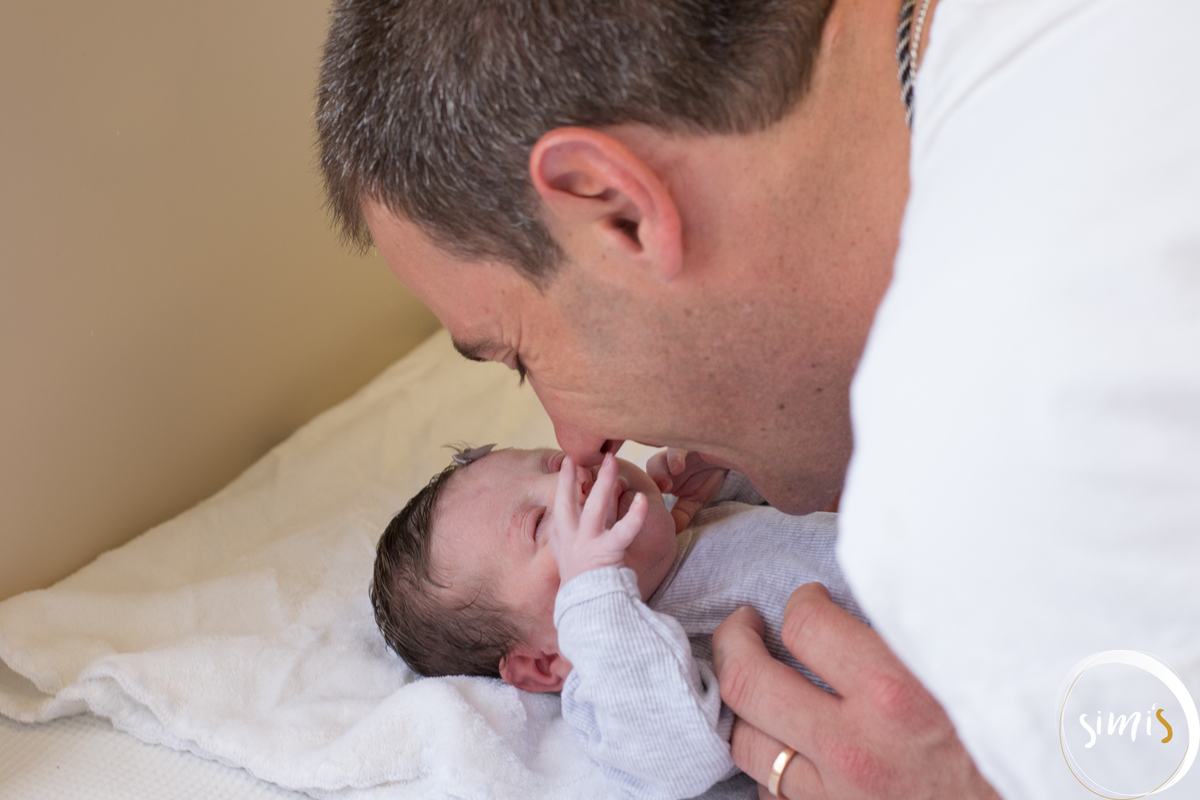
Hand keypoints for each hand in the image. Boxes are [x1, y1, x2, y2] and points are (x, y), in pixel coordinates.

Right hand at [549, 453, 648, 584]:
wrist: (586, 610)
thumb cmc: (583, 586)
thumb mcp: (571, 559)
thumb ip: (577, 537)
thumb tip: (585, 520)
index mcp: (563, 539)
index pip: (563, 505)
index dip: (565, 482)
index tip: (568, 461)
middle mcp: (573, 538)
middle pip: (571, 501)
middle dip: (575, 476)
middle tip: (584, 454)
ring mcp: (588, 543)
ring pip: (595, 506)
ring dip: (604, 482)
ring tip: (613, 461)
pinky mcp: (607, 551)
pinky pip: (622, 531)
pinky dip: (633, 515)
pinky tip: (641, 500)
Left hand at [646, 448, 728, 531]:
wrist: (730, 460)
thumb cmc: (708, 475)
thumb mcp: (694, 498)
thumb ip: (682, 513)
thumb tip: (673, 532)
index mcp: (664, 474)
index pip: (647, 482)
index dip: (644, 493)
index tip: (645, 508)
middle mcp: (667, 461)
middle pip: (652, 466)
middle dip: (652, 479)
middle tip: (660, 492)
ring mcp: (678, 449)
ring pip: (663, 454)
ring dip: (663, 468)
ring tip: (668, 481)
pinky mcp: (693, 440)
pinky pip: (681, 445)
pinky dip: (677, 455)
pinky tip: (679, 466)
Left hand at [712, 584, 999, 799]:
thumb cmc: (1016, 742)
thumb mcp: (976, 672)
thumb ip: (921, 630)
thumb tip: (890, 575)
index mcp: (896, 693)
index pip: (804, 625)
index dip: (799, 602)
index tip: (807, 600)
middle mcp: (856, 748)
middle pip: (746, 683)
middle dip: (733, 642)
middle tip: (742, 625)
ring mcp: (839, 797)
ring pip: (747, 745)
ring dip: (741, 708)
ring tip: (751, 681)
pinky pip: (773, 797)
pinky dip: (770, 767)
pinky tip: (784, 744)